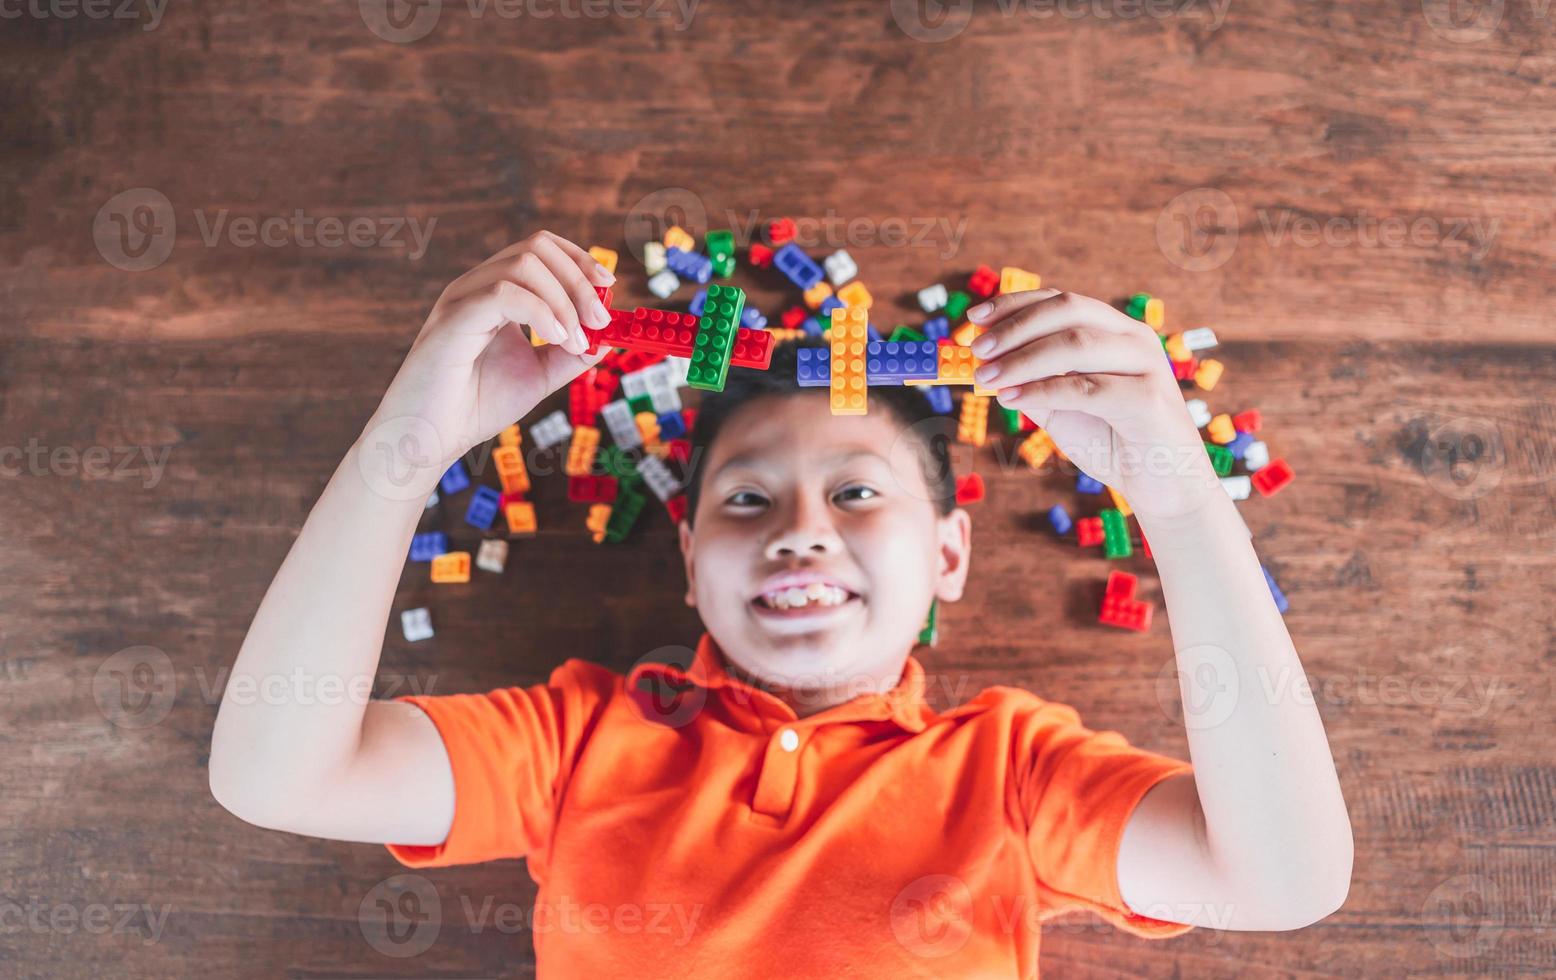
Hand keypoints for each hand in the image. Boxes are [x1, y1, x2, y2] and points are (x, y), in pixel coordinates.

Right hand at [363, 231, 614, 487]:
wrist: (431, 439)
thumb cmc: (475, 406)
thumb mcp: (539, 375)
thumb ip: (571, 354)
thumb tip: (607, 336)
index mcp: (496, 293)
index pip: (541, 249)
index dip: (579, 260)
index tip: (608, 286)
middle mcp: (477, 287)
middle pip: (536, 248)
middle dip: (579, 279)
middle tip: (600, 321)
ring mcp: (462, 298)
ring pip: (523, 264)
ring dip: (564, 300)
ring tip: (577, 341)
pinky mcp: (453, 319)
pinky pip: (503, 294)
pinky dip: (541, 312)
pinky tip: (557, 340)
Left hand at [967, 289, 1220, 521]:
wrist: (1162, 486)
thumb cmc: (1112, 441)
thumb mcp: (1062, 406)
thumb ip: (1030, 382)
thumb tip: (981, 364)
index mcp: (1115, 331)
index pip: (1062, 301)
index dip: (1016, 304)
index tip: (975, 317)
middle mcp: (1134, 338)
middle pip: (1068, 311)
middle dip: (1015, 328)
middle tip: (976, 350)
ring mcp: (1146, 365)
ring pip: (1075, 345)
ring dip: (1021, 360)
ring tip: (984, 378)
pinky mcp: (1148, 400)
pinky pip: (1086, 388)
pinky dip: (1042, 390)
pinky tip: (1011, 399)